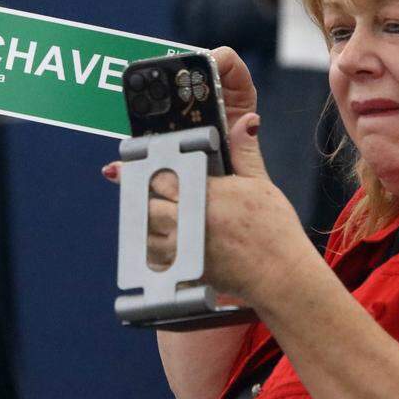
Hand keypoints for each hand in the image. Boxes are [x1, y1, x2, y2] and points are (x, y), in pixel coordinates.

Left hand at [102, 45, 257, 271]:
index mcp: (207, 194)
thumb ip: (244, 152)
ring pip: (146, 234)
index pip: (162, 177)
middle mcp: (191, 221)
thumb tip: (246, 122)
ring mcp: (186, 249)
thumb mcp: (262, 184)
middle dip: (137, 198)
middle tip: (129, 192)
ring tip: (145, 217)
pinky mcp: (186, 271)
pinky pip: (157, 261)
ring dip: (142, 225)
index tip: (117, 167)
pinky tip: (158, 245)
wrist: (281, 275)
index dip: (138, 170)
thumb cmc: (274, 232)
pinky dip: (152, 253)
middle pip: (146, 206)